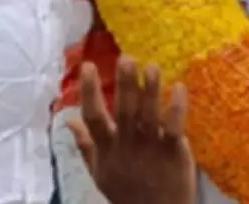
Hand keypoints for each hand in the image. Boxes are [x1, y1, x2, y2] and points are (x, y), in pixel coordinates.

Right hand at [68, 56, 195, 203]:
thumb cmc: (127, 192)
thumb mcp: (100, 172)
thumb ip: (86, 145)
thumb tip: (68, 122)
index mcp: (108, 148)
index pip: (93, 117)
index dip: (89, 91)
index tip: (88, 65)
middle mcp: (127, 145)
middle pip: (124, 111)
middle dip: (125, 84)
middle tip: (127, 58)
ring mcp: (151, 148)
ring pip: (149, 115)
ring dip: (151, 90)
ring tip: (152, 66)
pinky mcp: (174, 152)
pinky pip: (175, 127)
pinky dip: (177, 107)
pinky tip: (179, 87)